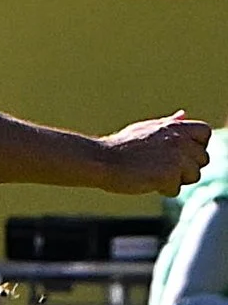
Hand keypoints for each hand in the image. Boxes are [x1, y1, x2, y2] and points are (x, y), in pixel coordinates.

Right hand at [98, 113, 212, 193]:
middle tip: (161, 166)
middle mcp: (179, 140)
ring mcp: (175, 158)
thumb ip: (169, 124)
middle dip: (186, 167)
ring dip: (176, 179)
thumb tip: (182, 115)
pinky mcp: (168, 175)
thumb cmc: (119, 147)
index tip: (180, 153)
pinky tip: (146, 181)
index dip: (197, 145)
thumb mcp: (146, 129)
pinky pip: (176, 190)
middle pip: (202, 159)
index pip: (204, 133)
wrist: (100, 160)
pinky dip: (162, 190)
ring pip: (194, 176)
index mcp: (174, 127)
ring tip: (153, 174)